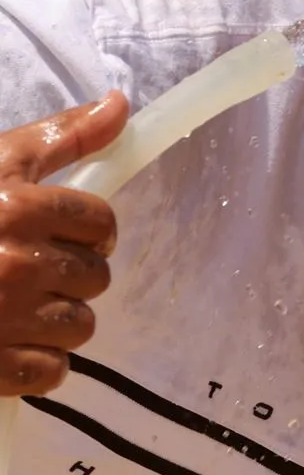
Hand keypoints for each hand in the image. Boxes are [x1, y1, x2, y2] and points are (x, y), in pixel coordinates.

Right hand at [0, 92, 127, 395]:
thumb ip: (60, 137)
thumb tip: (121, 103)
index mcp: (16, 209)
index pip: (101, 223)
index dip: (85, 228)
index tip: (59, 233)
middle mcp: (16, 263)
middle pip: (96, 276)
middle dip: (67, 274)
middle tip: (22, 269)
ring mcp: (5, 319)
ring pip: (81, 326)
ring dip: (54, 320)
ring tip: (10, 307)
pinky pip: (53, 371)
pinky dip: (33, 363)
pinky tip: (2, 343)